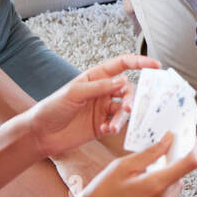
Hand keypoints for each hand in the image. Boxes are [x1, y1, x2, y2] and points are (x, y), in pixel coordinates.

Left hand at [24, 55, 160, 157]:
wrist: (40, 134)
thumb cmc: (52, 108)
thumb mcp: (74, 93)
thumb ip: (100, 87)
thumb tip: (124, 81)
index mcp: (96, 77)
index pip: (122, 65)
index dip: (140, 63)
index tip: (156, 66)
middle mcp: (103, 92)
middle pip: (128, 90)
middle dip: (131, 98)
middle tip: (128, 108)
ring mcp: (103, 109)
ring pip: (124, 110)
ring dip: (123, 117)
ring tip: (113, 126)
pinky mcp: (102, 126)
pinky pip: (118, 124)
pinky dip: (115, 127)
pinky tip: (106, 130)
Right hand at [61, 134, 196, 196]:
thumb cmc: (102, 195)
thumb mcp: (123, 166)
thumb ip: (150, 152)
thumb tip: (169, 139)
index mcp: (156, 186)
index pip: (190, 163)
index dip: (193, 147)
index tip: (188, 137)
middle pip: (183, 172)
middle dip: (175, 158)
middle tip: (162, 146)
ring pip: (176, 182)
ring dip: (168, 171)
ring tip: (147, 165)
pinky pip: (168, 193)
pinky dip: (162, 182)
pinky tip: (144, 179)